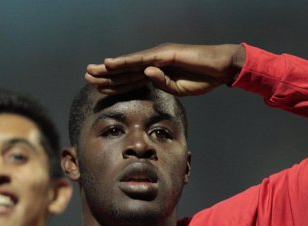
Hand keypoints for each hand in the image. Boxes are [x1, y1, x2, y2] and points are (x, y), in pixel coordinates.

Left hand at [85, 43, 245, 95]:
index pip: (130, 79)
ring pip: (128, 64)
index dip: (113, 84)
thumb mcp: (178, 88)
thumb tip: (146, 76)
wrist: (221, 68)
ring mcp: (158, 56)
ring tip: (92, 71)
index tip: (97, 88)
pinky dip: (125, 62)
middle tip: (86, 77)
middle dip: (105, 75)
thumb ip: (162, 84)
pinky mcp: (164, 54)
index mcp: (156, 72)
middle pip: (125, 70)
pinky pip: (141, 60)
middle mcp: (153, 62)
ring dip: (109, 68)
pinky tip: (111, 64)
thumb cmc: (202, 78)